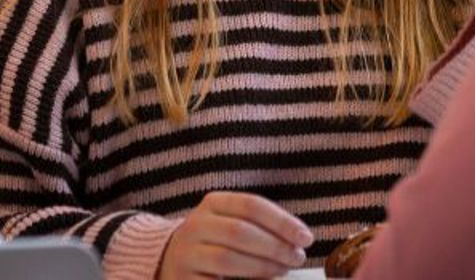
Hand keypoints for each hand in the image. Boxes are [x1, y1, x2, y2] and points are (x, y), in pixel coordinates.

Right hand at [157, 191, 314, 278]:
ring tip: (283, 271)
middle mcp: (196, 225)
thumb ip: (261, 227)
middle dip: (275, 246)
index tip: (306, 238)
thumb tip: (298, 242)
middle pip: (241, 231)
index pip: (251, 205)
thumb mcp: (231, 223)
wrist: (168, 260)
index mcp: (212, 204)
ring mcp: (186, 254)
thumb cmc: (215, 241)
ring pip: (227, 258)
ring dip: (262, 267)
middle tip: (298, 258)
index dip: (282, 222)